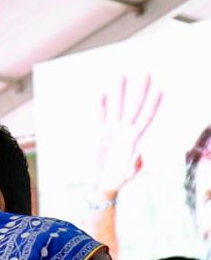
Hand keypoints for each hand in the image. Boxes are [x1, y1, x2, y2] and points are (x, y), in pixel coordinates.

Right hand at [94, 76, 161, 202]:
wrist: (103, 184)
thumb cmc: (117, 181)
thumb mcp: (127, 175)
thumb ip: (134, 165)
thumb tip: (138, 154)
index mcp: (135, 140)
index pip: (146, 118)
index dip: (152, 105)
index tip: (159, 91)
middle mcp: (126, 132)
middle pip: (134, 108)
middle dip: (140, 91)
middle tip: (145, 74)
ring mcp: (114, 132)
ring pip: (117, 108)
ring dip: (119, 93)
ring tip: (120, 77)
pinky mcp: (101, 135)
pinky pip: (101, 118)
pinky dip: (100, 107)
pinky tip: (102, 94)